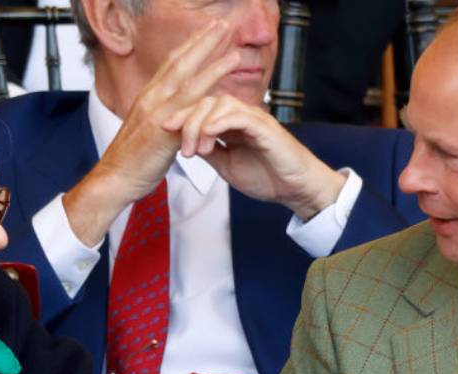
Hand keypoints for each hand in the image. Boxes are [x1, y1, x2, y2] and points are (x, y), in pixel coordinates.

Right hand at [63, 22, 239, 246]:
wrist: (113, 180)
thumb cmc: (132, 162)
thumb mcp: (149, 132)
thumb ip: (165, 117)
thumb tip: (179, 114)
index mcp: (147, 97)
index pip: (170, 63)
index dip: (190, 45)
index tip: (207, 31)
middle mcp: (150, 97)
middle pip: (179, 61)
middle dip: (202, 40)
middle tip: (223, 23)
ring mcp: (155, 111)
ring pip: (187, 78)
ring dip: (211, 59)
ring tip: (233, 45)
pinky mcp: (162, 129)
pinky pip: (189, 104)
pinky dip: (208, 87)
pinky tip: (225, 84)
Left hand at [160, 94, 346, 219]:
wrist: (295, 189)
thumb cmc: (266, 177)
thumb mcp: (225, 165)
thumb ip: (208, 151)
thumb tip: (183, 144)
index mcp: (231, 122)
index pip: (201, 108)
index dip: (180, 116)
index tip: (162, 130)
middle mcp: (241, 114)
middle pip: (205, 101)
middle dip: (186, 121)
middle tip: (181, 149)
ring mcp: (253, 117)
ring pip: (219, 104)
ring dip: (200, 125)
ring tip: (194, 150)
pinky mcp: (264, 125)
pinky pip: (237, 115)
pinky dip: (218, 123)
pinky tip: (207, 139)